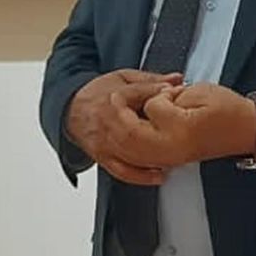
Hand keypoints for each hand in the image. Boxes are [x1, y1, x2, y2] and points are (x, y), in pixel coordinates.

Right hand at [66, 70, 182, 184]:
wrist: (72, 110)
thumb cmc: (99, 94)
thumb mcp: (124, 79)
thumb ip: (151, 80)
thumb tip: (178, 80)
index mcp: (112, 100)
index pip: (143, 96)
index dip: (163, 94)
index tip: (178, 94)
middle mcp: (108, 124)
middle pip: (139, 130)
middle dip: (162, 131)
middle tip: (183, 129)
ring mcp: (105, 144)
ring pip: (132, 156)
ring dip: (155, 158)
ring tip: (176, 156)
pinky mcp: (103, 158)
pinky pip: (123, 172)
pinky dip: (141, 176)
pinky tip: (159, 176)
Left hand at [108, 81, 255, 167]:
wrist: (249, 130)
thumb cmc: (229, 110)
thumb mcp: (198, 93)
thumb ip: (167, 97)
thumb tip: (148, 102)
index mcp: (179, 130)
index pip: (145, 110)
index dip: (144, 93)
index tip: (152, 87)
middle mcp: (171, 149)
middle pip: (127, 136)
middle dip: (119, 115)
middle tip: (121, 97)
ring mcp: (170, 159)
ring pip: (128, 153)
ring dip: (119, 132)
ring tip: (122, 113)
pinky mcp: (170, 162)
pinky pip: (139, 164)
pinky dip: (127, 150)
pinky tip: (128, 136)